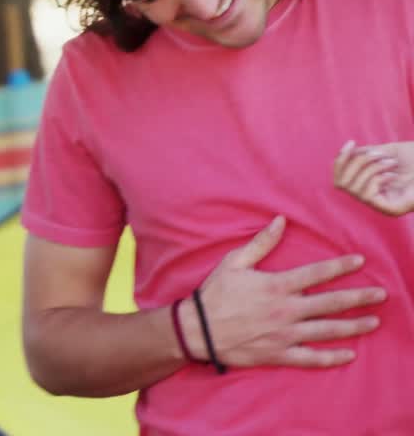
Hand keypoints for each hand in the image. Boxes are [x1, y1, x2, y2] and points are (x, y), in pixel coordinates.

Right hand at [181, 216, 384, 368]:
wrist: (197, 330)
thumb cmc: (214, 294)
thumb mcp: (234, 262)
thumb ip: (260, 243)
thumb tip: (280, 221)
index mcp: (276, 286)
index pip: (317, 273)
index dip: (340, 266)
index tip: (360, 261)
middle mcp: (286, 310)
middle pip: (331, 303)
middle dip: (359, 298)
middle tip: (381, 295)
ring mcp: (285, 334)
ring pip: (328, 331)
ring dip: (354, 326)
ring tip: (374, 322)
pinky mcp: (279, 354)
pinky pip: (311, 358)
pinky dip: (331, 358)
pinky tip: (349, 355)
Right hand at [333, 140, 413, 216]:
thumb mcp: (388, 151)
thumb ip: (366, 154)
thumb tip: (345, 154)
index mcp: (371, 184)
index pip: (340, 178)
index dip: (341, 160)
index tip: (351, 142)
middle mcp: (373, 197)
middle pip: (341, 183)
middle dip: (356, 164)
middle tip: (380, 155)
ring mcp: (381, 205)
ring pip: (353, 188)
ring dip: (370, 169)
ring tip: (391, 163)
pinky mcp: (390, 210)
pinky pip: (367, 195)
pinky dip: (376, 179)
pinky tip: (393, 174)